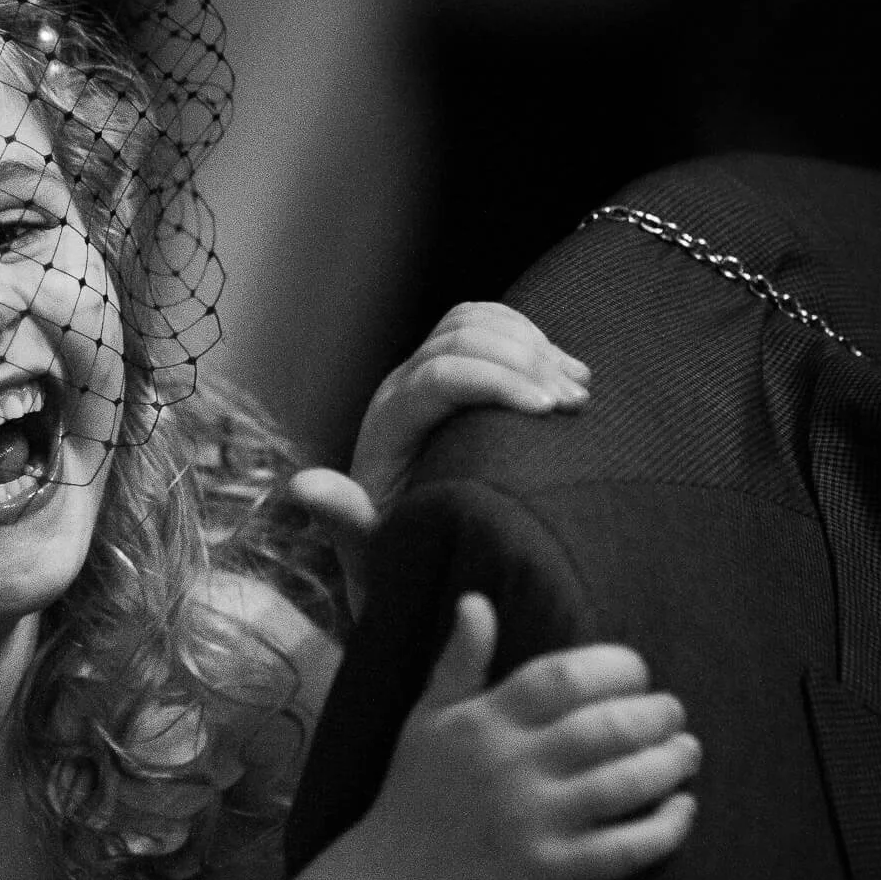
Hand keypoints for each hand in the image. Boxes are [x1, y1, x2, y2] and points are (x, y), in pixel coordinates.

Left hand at [289, 303, 589, 613]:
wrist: (407, 549)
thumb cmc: (395, 556)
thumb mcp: (372, 550)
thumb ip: (345, 519)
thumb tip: (303, 485)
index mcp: (385, 425)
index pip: (439, 376)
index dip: (496, 382)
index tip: (549, 411)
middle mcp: (400, 391)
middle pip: (462, 338)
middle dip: (525, 362)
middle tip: (574, 403)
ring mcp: (426, 375)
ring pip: (476, 323)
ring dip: (533, 346)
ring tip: (577, 392)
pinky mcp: (452, 373)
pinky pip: (489, 325)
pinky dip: (530, 337)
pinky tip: (565, 372)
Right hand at [338, 593, 698, 879]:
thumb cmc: (414, 794)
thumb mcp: (426, 719)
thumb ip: (458, 661)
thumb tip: (477, 600)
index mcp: (484, 722)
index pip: (565, 677)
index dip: (616, 667)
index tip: (636, 674)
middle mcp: (513, 766)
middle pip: (607, 726)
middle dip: (656, 715)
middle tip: (673, 714)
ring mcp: (535, 821)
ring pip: (625, 783)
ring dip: (670, 764)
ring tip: (687, 753)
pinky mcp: (552, 871)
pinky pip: (625, 848)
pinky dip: (665, 828)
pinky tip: (683, 810)